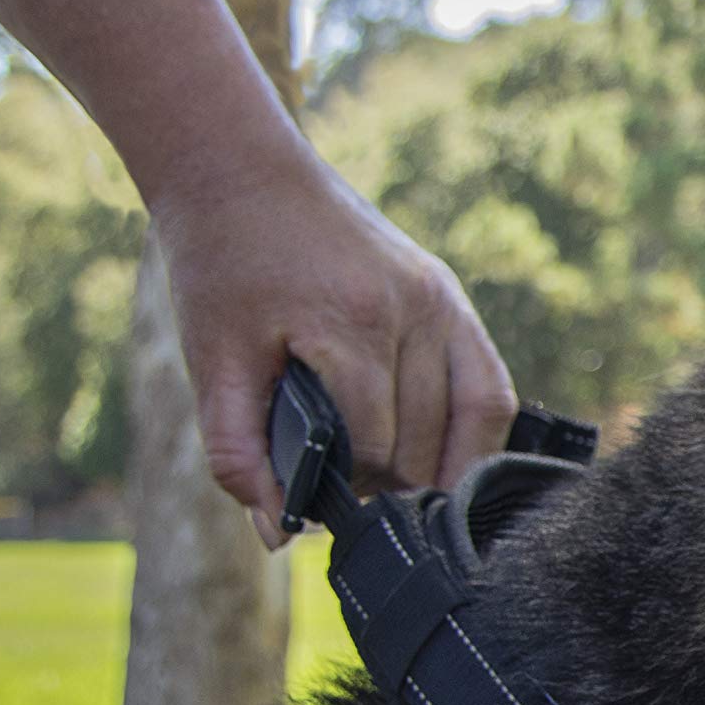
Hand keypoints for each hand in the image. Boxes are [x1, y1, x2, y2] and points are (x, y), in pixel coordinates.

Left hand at [151, 144, 515, 538]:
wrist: (240, 170)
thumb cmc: (220, 264)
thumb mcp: (213, 363)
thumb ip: (239, 453)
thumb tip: (278, 534)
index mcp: (352, 323)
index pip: (377, 449)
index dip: (349, 492)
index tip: (319, 507)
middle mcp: (413, 310)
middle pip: (427, 444)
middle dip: (391, 485)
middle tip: (350, 496)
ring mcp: (442, 300)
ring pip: (476, 423)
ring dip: (442, 469)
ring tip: (401, 489)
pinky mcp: (451, 296)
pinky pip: (491, 386)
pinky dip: (476, 433)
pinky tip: (448, 458)